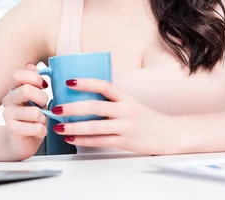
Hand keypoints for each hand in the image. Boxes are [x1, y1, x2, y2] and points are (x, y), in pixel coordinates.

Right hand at [1, 63, 48, 159]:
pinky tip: (38, 132)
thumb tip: (30, 65)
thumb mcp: (36, 97)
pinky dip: (42, 131)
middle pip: (27, 90)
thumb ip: (34, 81)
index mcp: (14, 89)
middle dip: (42, 99)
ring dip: (43, 118)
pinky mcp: (12, 130)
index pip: (18, 74)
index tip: (43, 86)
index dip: (34, 78)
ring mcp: (8, 115)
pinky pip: (36, 127)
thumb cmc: (32, 117)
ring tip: (40, 121)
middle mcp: (8, 100)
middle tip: (44, 106)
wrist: (22, 142)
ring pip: (35, 112)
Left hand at [50, 78, 179, 154]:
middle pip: (94, 107)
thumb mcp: (130, 103)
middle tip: (56, 108)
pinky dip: (83, 140)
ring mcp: (125, 127)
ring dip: (74, 127)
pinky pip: (100, 141)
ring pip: (95, 127)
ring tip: (59, 126)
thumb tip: (85, 95)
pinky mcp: (125, 142)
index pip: (104, 86)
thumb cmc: (145, 118)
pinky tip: (71, 138)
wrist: (169, 134)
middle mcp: (125, 111)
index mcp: (125, 98)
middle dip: (72, 108)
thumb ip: (111, 100)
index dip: (86, 83)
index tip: (69, 82)